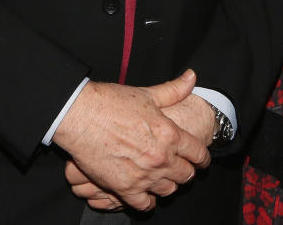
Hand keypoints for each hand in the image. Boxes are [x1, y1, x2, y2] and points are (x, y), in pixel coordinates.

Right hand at [53, 70, 210, 211]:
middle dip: (186, 170)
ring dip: (168, 184)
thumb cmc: (111, 102)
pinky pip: (145, 205)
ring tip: (163, 178)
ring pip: (168, 190)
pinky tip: (146, 193)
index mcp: (169, 134)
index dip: (202, 157)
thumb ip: (173, 90)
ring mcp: (143, 175)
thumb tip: (191, 77)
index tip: (201, 159)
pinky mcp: (125, 188)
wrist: (80, 116)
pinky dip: (148, 200)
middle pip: (186, 174)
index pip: (198, 153)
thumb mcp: (147, 94)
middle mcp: (160, 158)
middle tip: (181, 167)